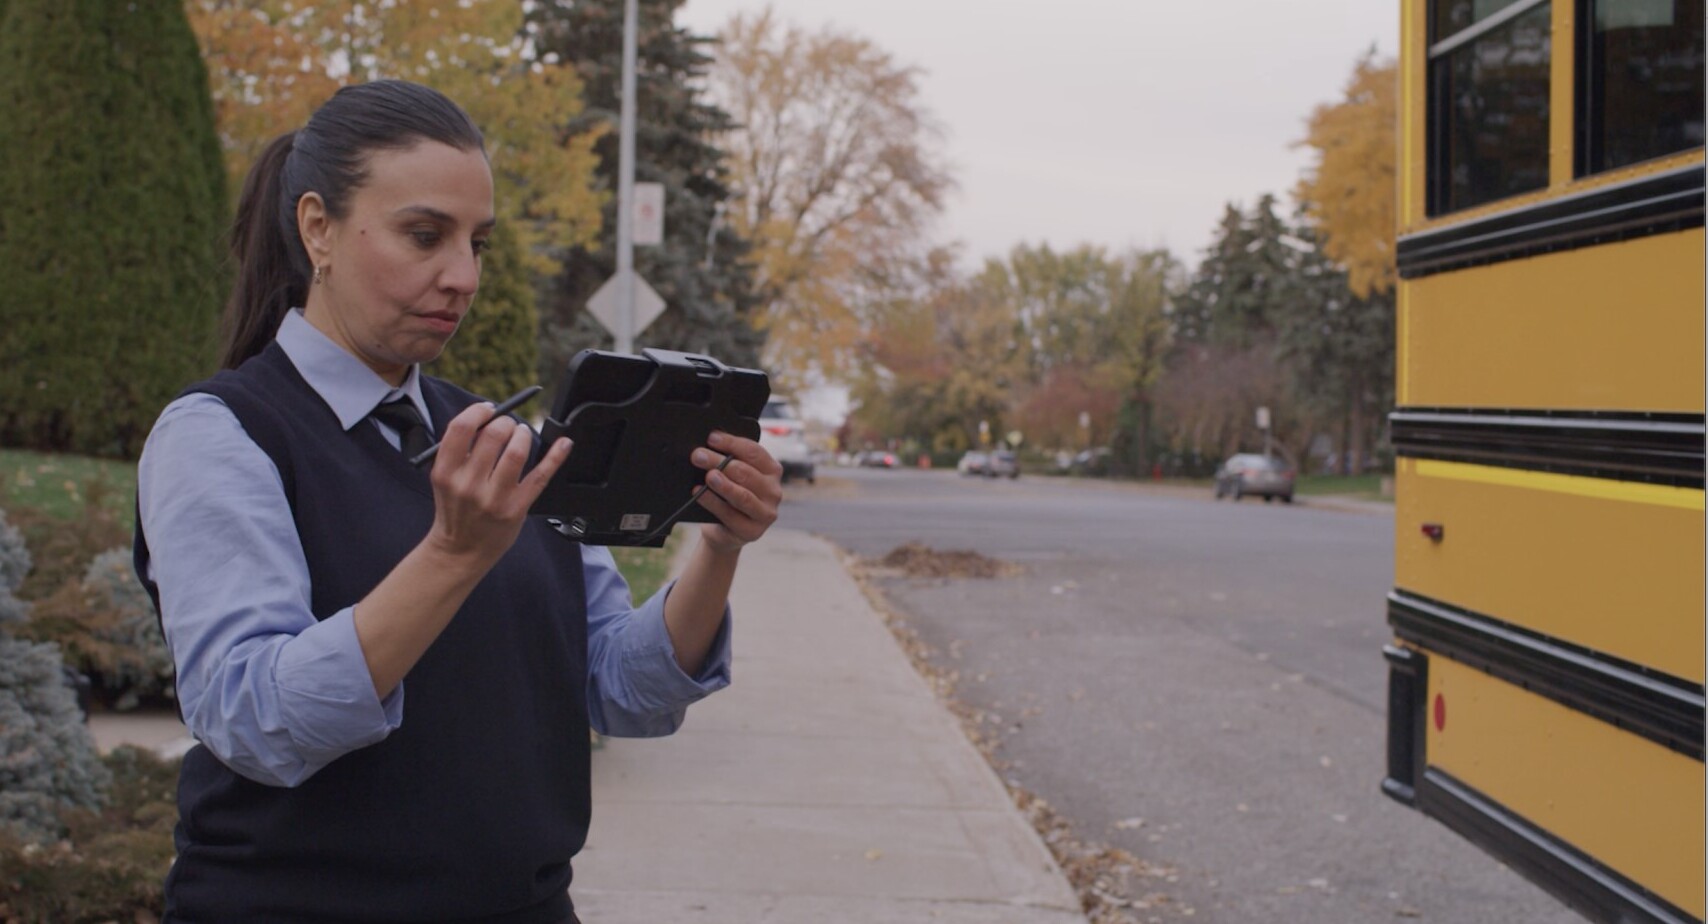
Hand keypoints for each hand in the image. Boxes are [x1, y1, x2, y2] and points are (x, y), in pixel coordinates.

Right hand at [425, 402, 571, 568]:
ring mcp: (494, 498)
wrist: (460, 550)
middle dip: (505, 422)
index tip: (487, 409)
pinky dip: (555, 456)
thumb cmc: (456, 508)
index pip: (460, 428)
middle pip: (493, 435)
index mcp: (446, 472)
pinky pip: (540, 476)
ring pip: (516, 452)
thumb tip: (487, 417)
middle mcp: (469, 484)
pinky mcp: (517, 508)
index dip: (478, 412)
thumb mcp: (445, 479)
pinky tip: (564, 443)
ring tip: (522, 434)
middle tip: (508, 424)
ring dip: (523, 434)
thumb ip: (459, 450)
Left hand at [691, 430, 781, 552]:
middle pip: (745, 472)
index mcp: (772, 471)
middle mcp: (773, 491)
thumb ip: (729, 462)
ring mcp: (766, 513)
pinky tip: (700, 494)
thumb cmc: (729, 498)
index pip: (753, 452)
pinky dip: (713, 503)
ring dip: (723, 484)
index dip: (732, 443)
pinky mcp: (753, 531)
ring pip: (742, 495)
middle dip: (719, 461)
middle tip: (698, 456)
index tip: (711, 438)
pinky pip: (731, 515)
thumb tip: (708, 446)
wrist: (725, 531)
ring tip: (708, 476)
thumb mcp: (733, 477)